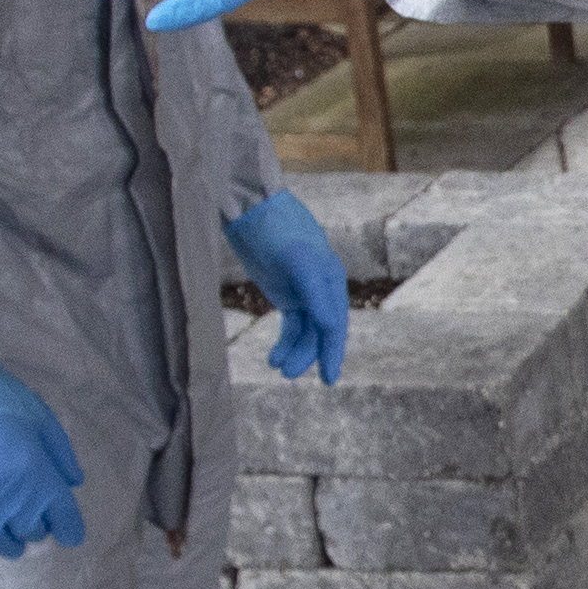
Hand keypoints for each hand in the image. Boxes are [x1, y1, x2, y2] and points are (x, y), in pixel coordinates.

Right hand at [0, 347, 86, 556]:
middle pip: (33, 533)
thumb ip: (60, 451)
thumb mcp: (35, 413)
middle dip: (36, 529)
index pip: (66, 521)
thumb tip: (73, 484)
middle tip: (29, 521)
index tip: (66, 532)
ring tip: (5, 533)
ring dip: (7, 541)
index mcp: (37, 473)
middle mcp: (9, 498)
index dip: (69, 530)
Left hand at [227, 192, 352, 384]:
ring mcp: (303, 292)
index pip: (334, 325)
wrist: (253, 210)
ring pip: (305, 331)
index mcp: (331, 282)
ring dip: (294, 350)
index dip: (332, 353)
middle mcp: (322, 290)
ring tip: (277, 366)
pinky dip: (285, 340)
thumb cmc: (278, 231)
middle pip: (320, 332)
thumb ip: (315, 295)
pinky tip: (274, 355)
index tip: (328, 379)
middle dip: (308, 355)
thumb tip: (330, 327)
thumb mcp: (298, 262)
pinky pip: (291, 324)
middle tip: (287, 374)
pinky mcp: (286, 292)